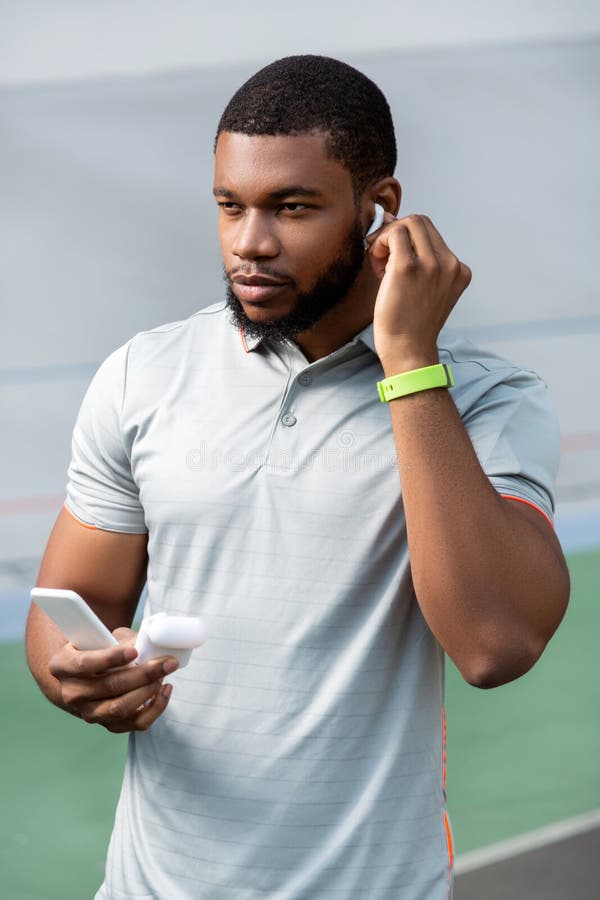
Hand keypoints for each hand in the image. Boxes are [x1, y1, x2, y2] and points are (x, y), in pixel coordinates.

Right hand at [48, 627, 177, 732]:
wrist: (85, 676)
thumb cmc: (96, 649)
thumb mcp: (102, 636)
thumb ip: (121, 639)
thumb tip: (149, 643)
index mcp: (62, 666)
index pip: (85, 664)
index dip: (110, 658)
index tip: (135, 651)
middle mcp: (72, 694)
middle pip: (109, 687)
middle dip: (143, 674)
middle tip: (167, 662)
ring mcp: (89, 713)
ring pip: (121, 708)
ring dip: (148, 690)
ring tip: (164, 673)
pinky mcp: (108, 725)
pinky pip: (136, 723)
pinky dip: (155, 708)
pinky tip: (165, 689)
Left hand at [366, 213, 471, 370]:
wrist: (408, 351)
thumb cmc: (410, 325)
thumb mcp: (427, 291)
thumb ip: (419, 262)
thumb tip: (391, 223)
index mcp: (458, 270)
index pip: (431, 234)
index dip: (408, 240)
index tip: (393, 259)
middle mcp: (450, 264)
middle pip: (421, 222)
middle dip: (397, 232)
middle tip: (383, 257)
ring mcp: (432, 264)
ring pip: (409, 222)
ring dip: (388, 236)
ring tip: (380, 263)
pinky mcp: (408, 267)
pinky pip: (393, 233)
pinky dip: (380, 241)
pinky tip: (376, 264)